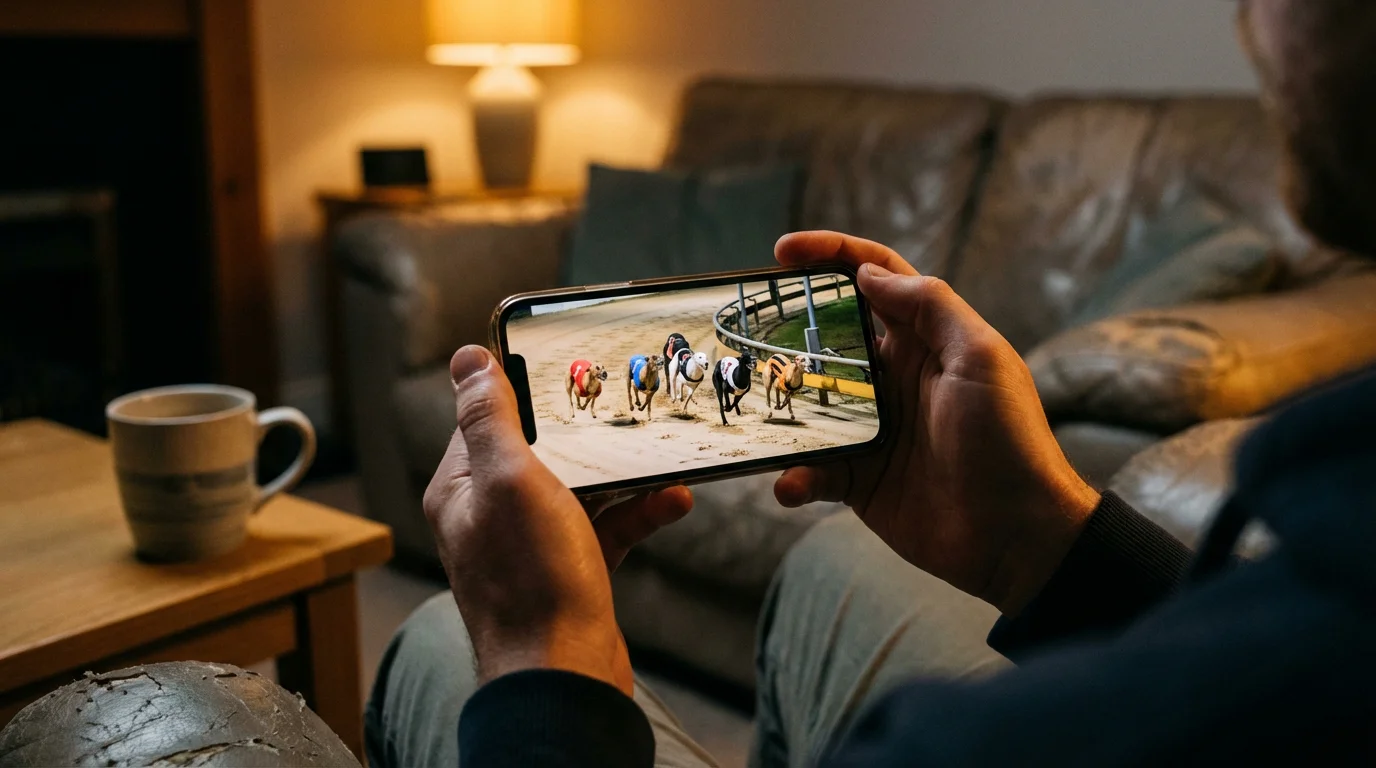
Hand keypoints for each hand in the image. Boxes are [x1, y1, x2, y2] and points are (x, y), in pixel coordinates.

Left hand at [423, 346, 692, 694]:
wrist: (565, 676)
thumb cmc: (532, 582)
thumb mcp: (511, 480)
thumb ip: (490, 417)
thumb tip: (468, 359)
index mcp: (463, 489)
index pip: (487, 419)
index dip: (527, 389)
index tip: (570, 363)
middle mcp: (491, 515)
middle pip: (541, 451)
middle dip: (589, 431)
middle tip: (629, 406)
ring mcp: (531, 545)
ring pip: (581, 488)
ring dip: (626, 473)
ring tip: (665, 458)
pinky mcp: (570, 571)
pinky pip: (606, 527)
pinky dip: (638, 513)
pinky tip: (673, 502)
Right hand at [774, 232, 1100, 614]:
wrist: (1017, 536)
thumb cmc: (1010, 440)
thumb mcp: (981, 358)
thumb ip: (930, 306)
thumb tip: (868, 273)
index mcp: (924, 340)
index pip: (872, 278)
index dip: (830, 255)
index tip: (781, 253)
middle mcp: (893, 378)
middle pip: (826, 337)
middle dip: (784, 329)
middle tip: (745, 332)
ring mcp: (873, 429)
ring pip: (808, 403)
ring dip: (779, 404)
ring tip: (750, 406)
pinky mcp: (860, 480)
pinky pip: (812, 469)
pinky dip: (794, 476)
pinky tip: (790, 483)